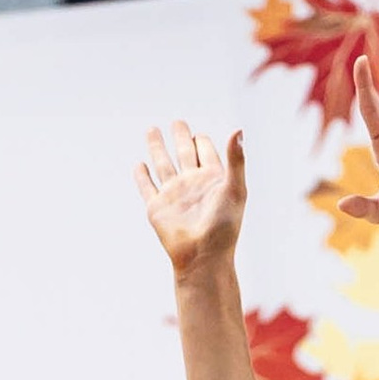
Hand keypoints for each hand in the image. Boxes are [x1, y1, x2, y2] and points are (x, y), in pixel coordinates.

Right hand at [134, 120, 246, 272]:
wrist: (203, 258)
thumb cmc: (225, 228)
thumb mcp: (235, 189)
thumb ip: (236, 160)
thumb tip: (238, 130)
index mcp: (212, 179)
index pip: (206, 151)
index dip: (202, 141)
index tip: (199, 136)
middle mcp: (192, 184)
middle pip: (184, 152)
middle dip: (180, 136)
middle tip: (177, 122)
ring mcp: (173, 195)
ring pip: (163, 164)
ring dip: (157, 147)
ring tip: (152, 130)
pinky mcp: (157, 208)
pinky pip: (147, 187)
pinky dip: (142, 176)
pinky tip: (139, 165)